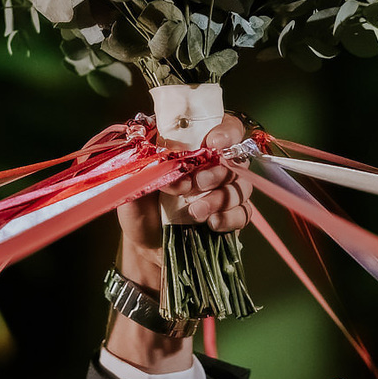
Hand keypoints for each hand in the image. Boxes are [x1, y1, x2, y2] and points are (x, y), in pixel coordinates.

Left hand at [104, 114, 252, 373]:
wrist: (147, 253)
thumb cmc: (139, 213)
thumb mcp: (132, 190)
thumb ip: (142, 170)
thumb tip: (150, 151)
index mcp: (192, 147)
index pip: (222, 125)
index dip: (224, 130)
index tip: (213, 143)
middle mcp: (213, 164)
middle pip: (236, 155)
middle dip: (215, 171)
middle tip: (191, 186)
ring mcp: (225, 189)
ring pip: (242, 184)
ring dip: (221, 197)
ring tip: (195, 213)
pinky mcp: (231, 216)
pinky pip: (245, 212)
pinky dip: (230, 218)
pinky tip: (212, 225)